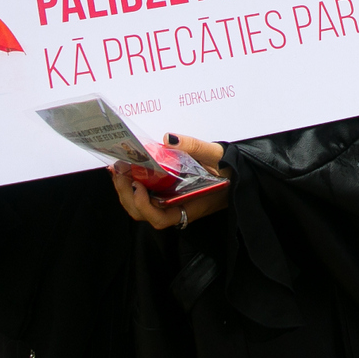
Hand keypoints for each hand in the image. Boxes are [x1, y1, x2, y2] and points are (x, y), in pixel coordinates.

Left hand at [111, 135, 228, 229]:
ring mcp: (172, 203)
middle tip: (119, 170)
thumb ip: (194, 146)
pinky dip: (133, 185)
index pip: (160, 219)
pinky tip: (127, 170)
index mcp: (191, 206)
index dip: (144, 207)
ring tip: (118, 169)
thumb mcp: (216, 155)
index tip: (138, 185)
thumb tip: (168, 138)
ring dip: (126, 190)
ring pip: (141, 207)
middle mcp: (178, 209)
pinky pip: (146, 196)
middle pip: (144, 214)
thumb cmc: (231, 168)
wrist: (239, 173)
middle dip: (127, 195)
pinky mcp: (168, 195)